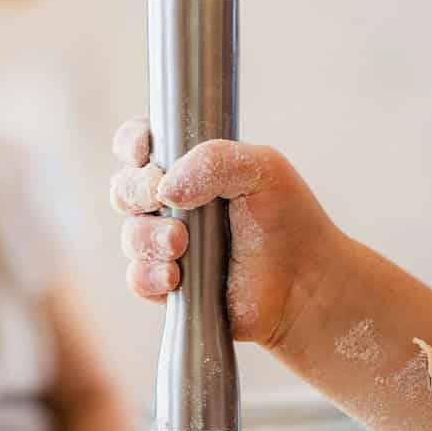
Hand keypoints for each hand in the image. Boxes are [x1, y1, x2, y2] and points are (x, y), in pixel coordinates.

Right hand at [110, 117, 338, 349]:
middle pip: (124, 190)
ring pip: (130, 236)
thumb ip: (215, 160)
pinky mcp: (170, 286)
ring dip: (147, 238)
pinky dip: (149, 275)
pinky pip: (137, 279)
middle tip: (162, 198)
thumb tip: (165, 188)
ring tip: (180, 244)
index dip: (132, 145)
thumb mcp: (263, 168)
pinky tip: (175, 276)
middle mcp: (172, 204)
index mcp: (189, 168)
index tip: (145, 152)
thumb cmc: (288, 219)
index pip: (140, 146)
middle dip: (135, 192)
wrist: (307, 281)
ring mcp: (168, 245)